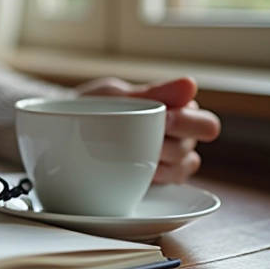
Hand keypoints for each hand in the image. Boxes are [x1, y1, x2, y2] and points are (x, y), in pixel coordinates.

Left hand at [76, 77, 220, 183]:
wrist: (64, 130)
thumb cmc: (94, 107)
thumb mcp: (116, 95)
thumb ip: (154, 92)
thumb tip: (190, 85)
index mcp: (177, 109)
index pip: (205, 124)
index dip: (187, 124)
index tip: (164, 120)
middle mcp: (180, 135)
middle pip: (193, 147)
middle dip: (170, 145)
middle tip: (147, 142)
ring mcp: (171, 159)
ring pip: (186, 166)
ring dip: (162, 162)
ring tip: (137, 156)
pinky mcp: (158, 180)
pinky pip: (172, 183)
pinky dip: (157, 178)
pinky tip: (139, 174)